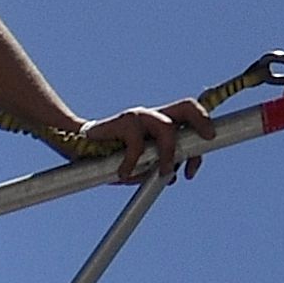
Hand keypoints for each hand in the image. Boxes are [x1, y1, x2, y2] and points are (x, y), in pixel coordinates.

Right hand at [66, 100, 208, 181]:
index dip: (203, 130)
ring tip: (164, 173)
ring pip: (166, 126)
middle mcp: (152, 117)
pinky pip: (136, 142)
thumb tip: (173, 176)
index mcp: (160, 126)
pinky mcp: (122, 121)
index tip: (203, 155)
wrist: (76, 150)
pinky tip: (123, 174)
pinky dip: (133, 162)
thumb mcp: (138, 167)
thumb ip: (156, 166)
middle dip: (202, 120)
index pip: (189, 118)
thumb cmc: (108, 160)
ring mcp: (138, 117)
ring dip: (170, 152)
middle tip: (207, 138)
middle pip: (186, 107)